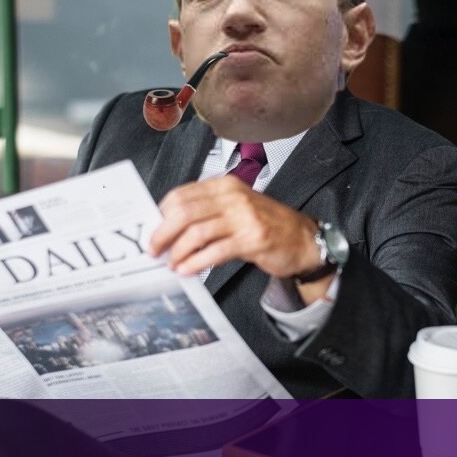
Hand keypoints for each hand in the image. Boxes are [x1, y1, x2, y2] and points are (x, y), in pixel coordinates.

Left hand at [151, 176, 332, 300]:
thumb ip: (207, 213)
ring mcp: (244, 217)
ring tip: (172, 263)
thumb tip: (168, 228)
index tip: (152, 231)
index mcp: (225, 185)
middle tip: (154, 250)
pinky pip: (215, 251)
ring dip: (178, 251)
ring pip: (196, 232)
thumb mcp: (236, 208)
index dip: (161, 214)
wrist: (303, 239)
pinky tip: (187, 270)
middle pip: (184, 212)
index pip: (182, 195)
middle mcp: (234, 197)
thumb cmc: (266, 225)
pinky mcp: (252, 239)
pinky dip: (196, 262)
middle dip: (162, 233)